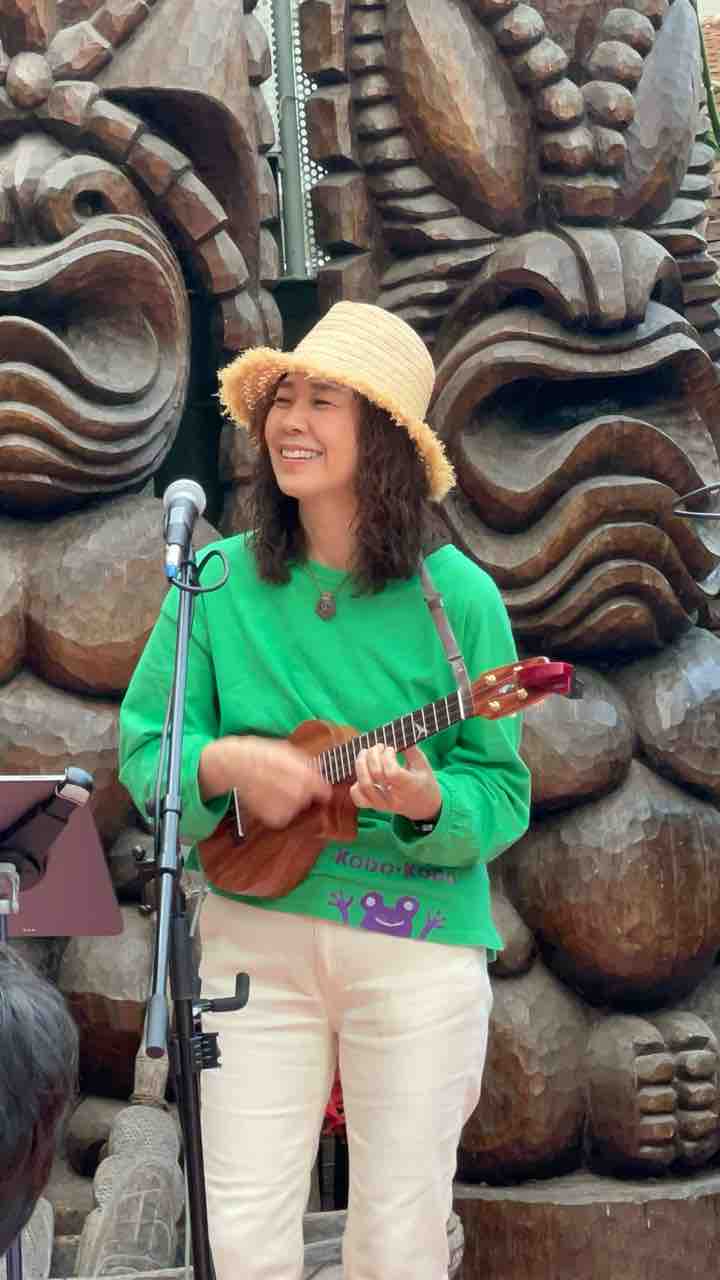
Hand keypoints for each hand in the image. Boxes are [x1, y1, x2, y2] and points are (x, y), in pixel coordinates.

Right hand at [199, 735, 330, 828]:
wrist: (234, 764)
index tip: (316, 788)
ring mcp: (287, 809)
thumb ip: (307, 765)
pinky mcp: (275, 820)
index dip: (320, 790)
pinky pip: (282, 816)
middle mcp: (300, 795)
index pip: (324, 792)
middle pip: (309, 799)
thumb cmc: (261, 754)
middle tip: (284, 781)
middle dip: (301, 792)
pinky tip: (265, 797)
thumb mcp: (288, 752)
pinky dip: (276, 809)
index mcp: (307, 777)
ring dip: (288, 801)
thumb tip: (319, 774)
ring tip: (271, 788)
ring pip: (296, 808)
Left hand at [350, 744, 440, 822]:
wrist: (424, 806)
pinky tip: (364, 773)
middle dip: (373, 755)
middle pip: (375, 776)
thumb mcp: (423, 764)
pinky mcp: (374, 806)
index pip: (392, 773)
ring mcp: (383, 804)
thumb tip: (396, 734)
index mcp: (410, 787)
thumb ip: (410, 750)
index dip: (388, 757)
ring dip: (360, 765)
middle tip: (378, 746)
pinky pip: (358, 798)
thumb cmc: (423, 781)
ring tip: (365, 753)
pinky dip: (356, 784)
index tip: (391, 748)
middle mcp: (395, 798)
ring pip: (363, 786)